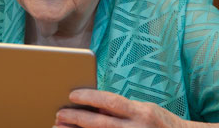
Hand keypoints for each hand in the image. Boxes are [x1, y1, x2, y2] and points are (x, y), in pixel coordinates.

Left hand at [55, 89, 183, 127]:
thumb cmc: (159, 123)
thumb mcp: (143, 110)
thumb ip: (121, 109)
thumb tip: (93, 108)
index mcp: (142, 112)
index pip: (112, 102)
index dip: (90, 97)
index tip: (72, 95)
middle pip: (101, 124)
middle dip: (77, 118)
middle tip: (59, 114)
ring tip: (60, 127)